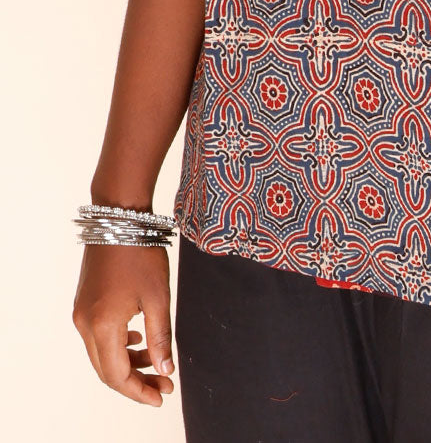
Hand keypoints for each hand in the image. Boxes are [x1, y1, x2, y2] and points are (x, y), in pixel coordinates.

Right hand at [72, 244, 175, 406]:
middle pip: (107, 370)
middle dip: (136, 381)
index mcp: (102, 326)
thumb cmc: (141, 252)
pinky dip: (118, 345)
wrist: (118, 217)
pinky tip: (138, 337)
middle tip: (163, 385)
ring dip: (128, 362)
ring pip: (102, 354)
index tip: (162, 396)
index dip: (140, 391)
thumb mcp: (158, 297)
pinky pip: (98, 337)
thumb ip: (161, 337)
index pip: (118, 375)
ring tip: (157, 362)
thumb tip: (166, 370)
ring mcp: (81, 314)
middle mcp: (85, 324)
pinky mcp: (84, 303)